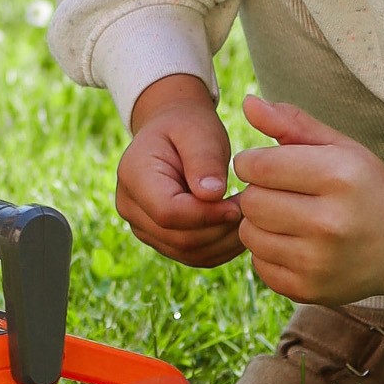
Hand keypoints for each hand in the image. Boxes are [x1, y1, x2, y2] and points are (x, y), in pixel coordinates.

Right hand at [116, 73, 245, 266]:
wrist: (174, 133)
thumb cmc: (188, 127)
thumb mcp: (199, 132)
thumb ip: (204, 160)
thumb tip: (212, 195)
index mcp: (133, 175)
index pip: (168, 211)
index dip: (206, 215)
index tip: (238, 205)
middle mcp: (130, 207)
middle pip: (179, 238)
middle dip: (220, 229)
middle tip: (253, 212)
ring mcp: (143, 227)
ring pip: (189, 252)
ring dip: (225, 241)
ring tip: (249, 218)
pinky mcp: (162, 240)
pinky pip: (195, 256)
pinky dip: (222, 248)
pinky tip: (239, 228)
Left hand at [232, 95, 383, 303]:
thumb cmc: (365, 186)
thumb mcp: (338, 147)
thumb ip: (291, 124)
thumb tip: (247, 103)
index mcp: (337, 177)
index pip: (258, 166)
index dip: (252, 162)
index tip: (267, 165)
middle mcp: (329, 222)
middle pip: (250, 201)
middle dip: (257, 192)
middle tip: (280, 192)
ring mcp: (319, 262)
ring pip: (249, 234)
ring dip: (259, 223)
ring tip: (287, 216)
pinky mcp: (310, 289)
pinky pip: (259, 265)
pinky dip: (268, 252)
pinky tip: (294, 243)